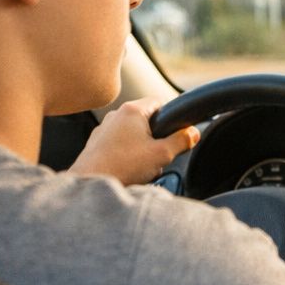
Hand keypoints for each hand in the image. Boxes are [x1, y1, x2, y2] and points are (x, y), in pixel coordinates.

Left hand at [69, 97, 197, 184]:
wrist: (91, 183)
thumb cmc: (123, 166)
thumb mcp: (162, 154)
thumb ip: (181, 141)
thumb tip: (192, 133)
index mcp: (132, 111)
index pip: (159, 101)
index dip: (172, 116)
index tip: (177, 131)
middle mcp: (116, 116)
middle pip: (146, 119)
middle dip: (156, 137)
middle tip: (160, 154)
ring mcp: (103, 130)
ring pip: (132, 134)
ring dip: (141, 147)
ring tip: (142, 167)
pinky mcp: (96, 144)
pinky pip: (118, 145)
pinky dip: (127, 155)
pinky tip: (128, 171)